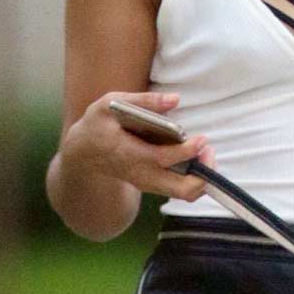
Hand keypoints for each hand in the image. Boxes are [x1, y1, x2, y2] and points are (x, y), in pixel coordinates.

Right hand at [61, 91, 210, 202]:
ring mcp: (150, 184)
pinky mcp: (155, 186)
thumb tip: (175, 99)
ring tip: (205, 152)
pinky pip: (182, 189)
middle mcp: (143, 175)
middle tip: (209, 150)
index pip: (163, 159)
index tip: (202, 139)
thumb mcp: (110, 104)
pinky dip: (196, 176)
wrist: (84, 154)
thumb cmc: (98, 124)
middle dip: (204, 175)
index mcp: (130, 154)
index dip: (186, 151)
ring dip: (203, 176)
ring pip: (186, 194)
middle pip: (183, 190)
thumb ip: (143, 101)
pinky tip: (197, 155)